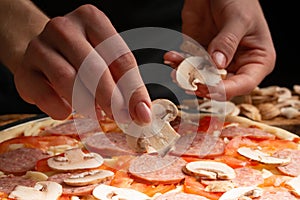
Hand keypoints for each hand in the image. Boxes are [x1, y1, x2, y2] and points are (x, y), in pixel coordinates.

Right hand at [14, 5, 151, 123]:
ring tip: (96, 114)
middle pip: (93, 67)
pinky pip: (45, 96)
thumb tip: (142, 113)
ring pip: (68, 80)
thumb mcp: (107, 61)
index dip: (133, 89)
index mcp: (91, 19)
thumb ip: (126, 84)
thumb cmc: (83, 57)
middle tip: (121, 118)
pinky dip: (61, 109)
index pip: (119, 56)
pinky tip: (68, 111)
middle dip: (111, 99)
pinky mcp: (24, 70)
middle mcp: (63, 28)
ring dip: (87, 105)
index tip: (141, 114)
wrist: (43, 53)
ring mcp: (39, 47)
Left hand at [165, 0, 275, 99]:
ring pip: (201, 78)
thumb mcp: (238, 19)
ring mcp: (216, 60)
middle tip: (189, 82)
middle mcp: (237, 64)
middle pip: (221, 86)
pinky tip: (171, 57)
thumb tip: (218, 64)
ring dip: (186, 75)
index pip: (244, 84)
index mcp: (257, 60)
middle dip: (203, 86)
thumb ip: (227, 43)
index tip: (210, 88)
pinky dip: (178, 63)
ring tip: (176, 69)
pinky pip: (188, 64)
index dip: (227, 90)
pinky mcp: (200, 53)